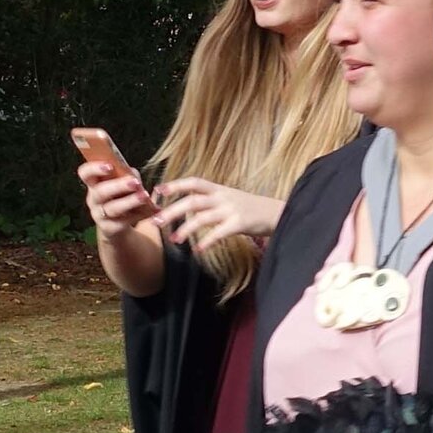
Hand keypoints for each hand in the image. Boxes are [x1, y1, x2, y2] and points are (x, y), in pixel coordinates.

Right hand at [81, 154, 158, 240]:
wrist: (118, 223)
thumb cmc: (121, 195)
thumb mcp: (123, 182)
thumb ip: (127, 175)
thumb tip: (133, 175)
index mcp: (94, 184)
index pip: (85, 173)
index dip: (94, 168)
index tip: (109, 166)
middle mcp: (94, 200)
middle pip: (100, 192)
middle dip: (118, 186)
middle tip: (135, 182)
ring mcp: (100, 215)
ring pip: (113, 208)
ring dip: (130, 201)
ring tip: (145, 196)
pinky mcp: (111, 228)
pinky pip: (125, 221)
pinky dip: (141, 214)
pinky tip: (153, 209)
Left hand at [157, 177, 283, 251]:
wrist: (277, 213)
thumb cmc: (250, 208)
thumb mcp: (229, 198)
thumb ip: (209, 200)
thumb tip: (186, 205)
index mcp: (219, 189)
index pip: (193, 182)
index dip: (175, 185)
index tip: (157, 190)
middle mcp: (223, 197)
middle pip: (192, 201)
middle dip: (172, 210)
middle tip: (155, 222)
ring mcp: (231, 210)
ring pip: (202, 217)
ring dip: (186, 229)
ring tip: (174, 240)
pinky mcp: (240, 223)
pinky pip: (219, 232)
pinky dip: (207, 241)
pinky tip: (198, 249)